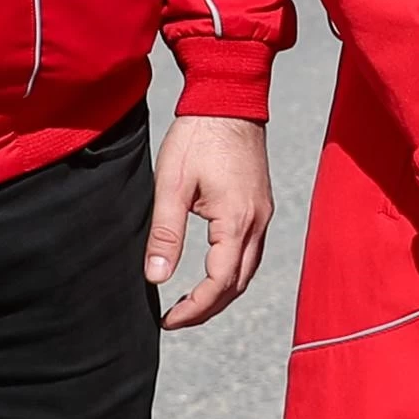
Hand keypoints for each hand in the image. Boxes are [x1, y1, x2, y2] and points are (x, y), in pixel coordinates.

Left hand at [148, 114, 275, 327]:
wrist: (229, 98)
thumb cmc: (197, 136)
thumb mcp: (171, 185)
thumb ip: (165, 234)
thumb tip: (156, 277)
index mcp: (235, 222)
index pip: (219, 283)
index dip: (193, 308)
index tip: (167, 320)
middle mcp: (257, 223)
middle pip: (238, 284)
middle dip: (208, 308)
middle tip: (176, 319)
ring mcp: (262, 214)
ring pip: (248, 270)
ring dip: (222, 292)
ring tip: (191, 302)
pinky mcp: (260, 204)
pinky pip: (251, 251)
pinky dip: (232, 271)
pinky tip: (213, 270)